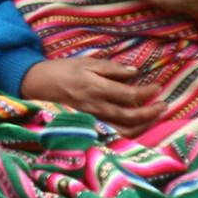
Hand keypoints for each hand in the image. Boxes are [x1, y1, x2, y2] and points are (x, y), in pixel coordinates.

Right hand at [21, 57, 163, 133]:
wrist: (34, 85)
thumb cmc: (60, 70)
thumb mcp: (84, 62)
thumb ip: (110, 68)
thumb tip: (135, 72)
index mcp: (96, 88)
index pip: (131, 95)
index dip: (149, 92)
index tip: (158, 87)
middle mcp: (96, 107)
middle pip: (132, 116)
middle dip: (152, 111)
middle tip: (164, 104)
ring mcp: (92, 120)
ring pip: (125, 130)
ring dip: (144, 125)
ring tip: (153, 116)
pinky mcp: (88, 127)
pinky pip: (114, 135)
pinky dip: (129, 133)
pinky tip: (136, 126)